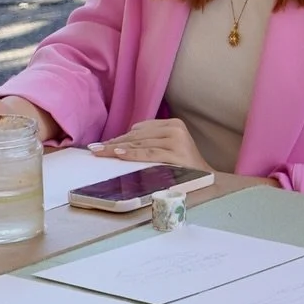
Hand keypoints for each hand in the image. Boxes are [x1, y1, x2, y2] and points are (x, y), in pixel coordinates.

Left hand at [91, 117, 209, 171]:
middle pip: (137, 136)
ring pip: (140, 144)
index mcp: (173, 124)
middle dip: (114, 143)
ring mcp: (177, 140)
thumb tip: (119, 144)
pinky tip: (117, 153)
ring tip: (101, 152)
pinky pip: (148, 153)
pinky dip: (132, 154)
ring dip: (117, 148)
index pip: (140, 129)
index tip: (103, 144)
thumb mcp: (169, 148)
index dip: (120, 137)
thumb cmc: (184, 166)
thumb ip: (150, 142)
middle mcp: (175, 128)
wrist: (207, 180)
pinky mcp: (176, 153)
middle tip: (95, 150)